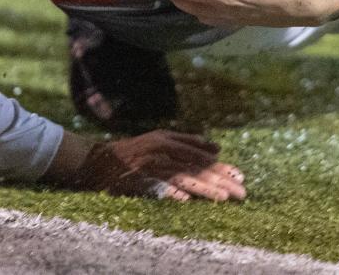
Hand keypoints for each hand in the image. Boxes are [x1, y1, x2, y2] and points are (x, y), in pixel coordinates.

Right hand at [45, 129, 245, 201]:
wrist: (97, 160)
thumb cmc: (134, 150)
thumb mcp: (161, 139)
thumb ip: (187, 141)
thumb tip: (216, 147)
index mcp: (170, 142)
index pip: (201, 157)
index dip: (221, 167)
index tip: (241, 177)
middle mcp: (162, 151)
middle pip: (197, 168)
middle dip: (220, 181)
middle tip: (241, 193)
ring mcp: (149, 165)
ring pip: (182, 177)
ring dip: (203, 188)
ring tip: (222, 198)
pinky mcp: (136, 179)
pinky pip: (155, 187)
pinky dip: (169, 192)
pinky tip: (184, 200)